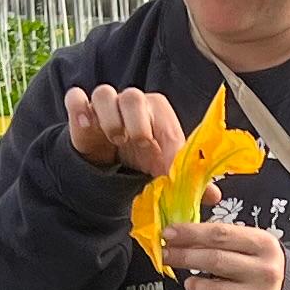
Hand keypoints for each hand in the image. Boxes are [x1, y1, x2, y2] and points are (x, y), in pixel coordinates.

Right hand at [64, 84, 184, 177]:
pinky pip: (76, 97)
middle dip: (135, 122)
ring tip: (114, 141)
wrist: (111, 161)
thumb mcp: (164, 169)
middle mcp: (130, 102)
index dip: (159, 133)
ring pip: (104, 94)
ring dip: (109, 118)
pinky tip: (86, 126)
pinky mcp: (81, 112)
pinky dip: (79, 108)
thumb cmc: (142, 158)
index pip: (158, 110)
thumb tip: (213, 196)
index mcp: (155, 111)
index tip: (157, 155)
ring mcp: (104, 105)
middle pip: (131, 96)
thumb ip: (186, 179)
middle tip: (136, 144)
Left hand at [160, 218, 288, 289]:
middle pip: (214, 260)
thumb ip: (221, 238)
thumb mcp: (250, 245)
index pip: (220, 234)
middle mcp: (264, 271)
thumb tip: (182, 235)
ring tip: (193, 283)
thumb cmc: (261, 267)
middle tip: (167, 255)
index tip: (169, 233)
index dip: (190, 233)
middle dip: (184, 256)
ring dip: (195, 286)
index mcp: (263, 245)